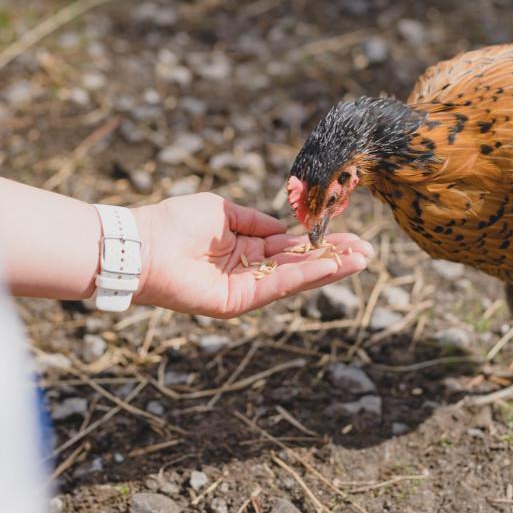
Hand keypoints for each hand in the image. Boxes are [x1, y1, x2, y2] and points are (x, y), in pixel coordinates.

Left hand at [132, 193, 371, 317]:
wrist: (144, 243)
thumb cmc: (175, 221)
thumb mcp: (223, 211)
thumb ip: (254, 221)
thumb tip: (282, 227)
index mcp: (244, 246)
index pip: (290, 246)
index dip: (318, 242)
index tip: (349, 235)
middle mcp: (248, 269)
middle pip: (299, 265)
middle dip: (334, 258)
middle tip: (367, 252)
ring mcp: (244, 288)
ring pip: (295, 278)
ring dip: (329, 269)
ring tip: (361, 260)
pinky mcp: (237, 301)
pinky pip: (277, 287)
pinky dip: (304, 276)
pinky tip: (330, 265)